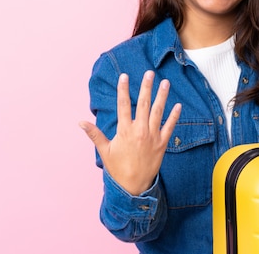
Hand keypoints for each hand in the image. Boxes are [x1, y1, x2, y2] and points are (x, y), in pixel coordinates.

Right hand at [79, 70, 181, 194]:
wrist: (133, 186)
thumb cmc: (117, 168)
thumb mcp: (104, 150)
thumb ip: (94, 134)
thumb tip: (80, 122)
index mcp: (124, 130)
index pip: (123, 105)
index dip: (123, 89)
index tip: (124, 76)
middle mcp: (139, 131)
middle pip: (143, 104)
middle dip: (146, 87)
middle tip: (149, 73)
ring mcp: (152, 136)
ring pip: (158, 112)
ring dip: (162, 96)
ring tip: (165, 82)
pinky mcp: (162, 143)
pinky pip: (170, 127)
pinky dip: (174, 116)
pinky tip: (178, 105)